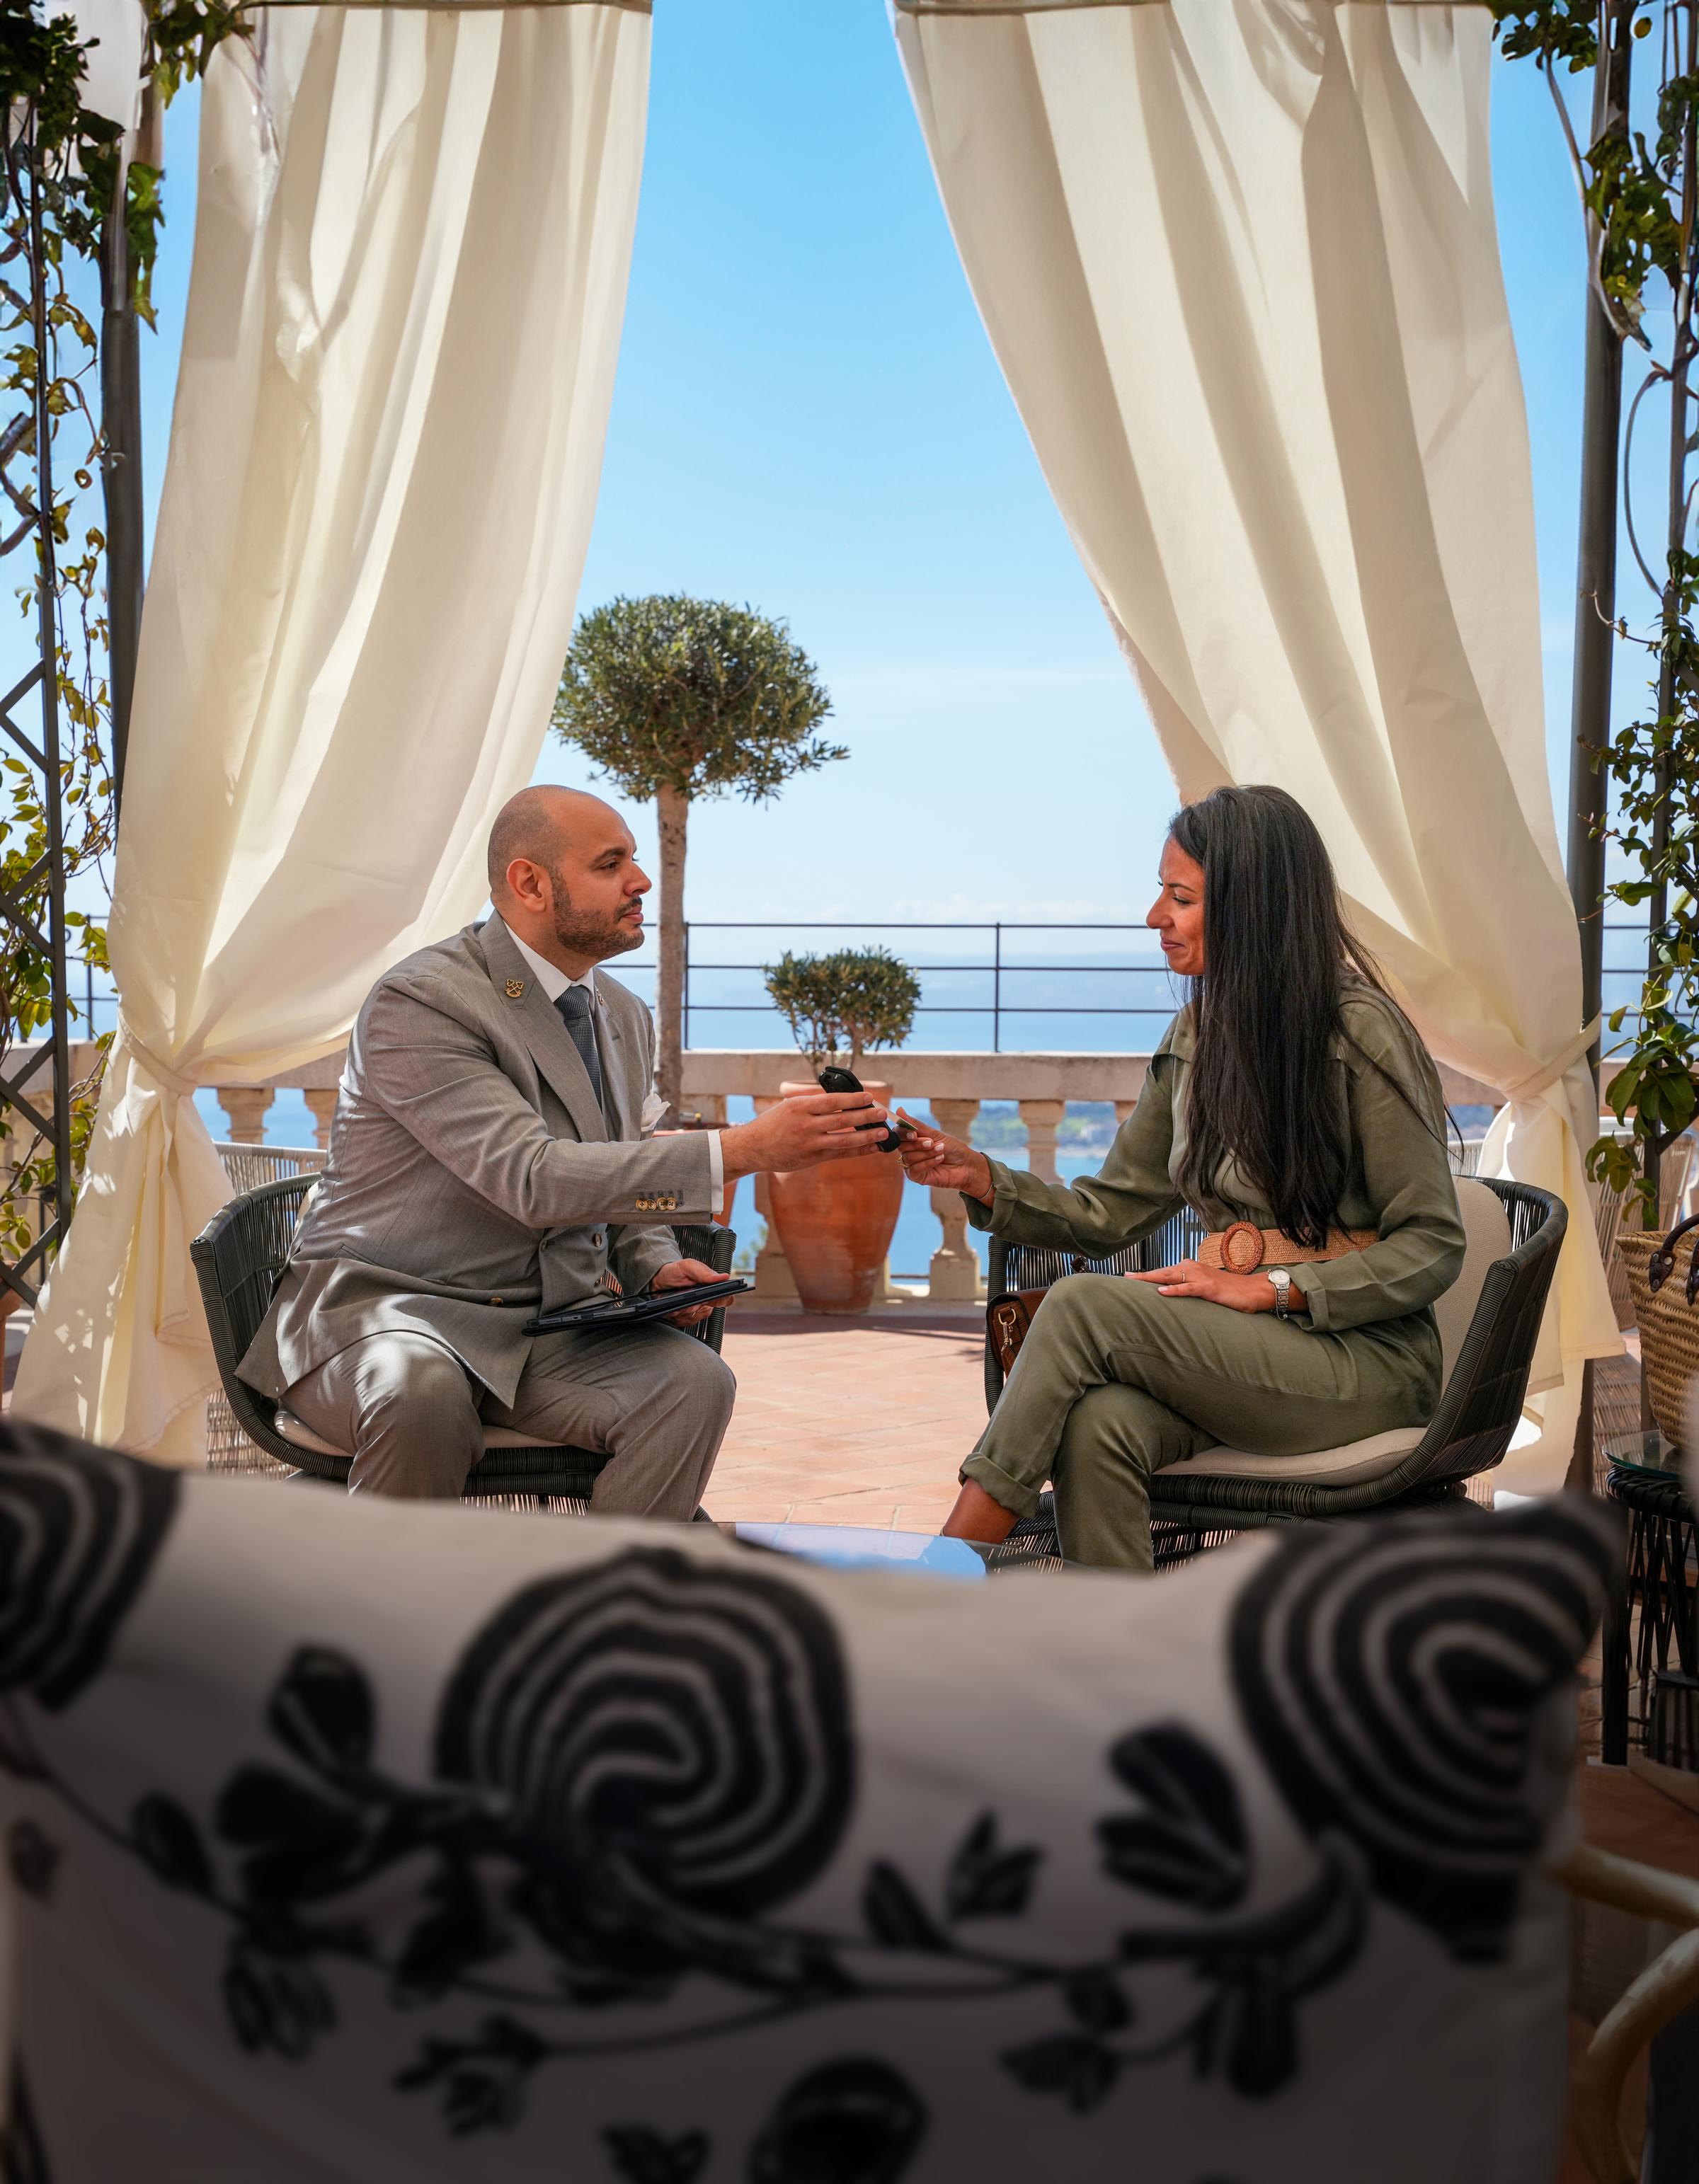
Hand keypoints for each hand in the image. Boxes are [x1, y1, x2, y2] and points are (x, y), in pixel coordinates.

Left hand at [650, 1257, 730, 1326]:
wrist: (656, 1280)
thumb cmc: (674, 1271)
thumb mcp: (687, 1266)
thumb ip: (704, 1271)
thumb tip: (723, 1277)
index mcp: (710, 1288)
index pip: (725, 1298)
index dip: (722, 1300)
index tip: (711, 1298)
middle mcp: (705, 1301)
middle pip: (706, 1311)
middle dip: (693, 1304)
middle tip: (684, 1296)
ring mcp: (695, 1311)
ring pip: (694, 1318)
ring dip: (683, 1310)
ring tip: (676, 1300)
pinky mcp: (684, 1318)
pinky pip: (684, 1323)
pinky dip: (677, 1315)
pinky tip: (672, 1307)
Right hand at [721, 1093, 892, 1179]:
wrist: (753, 1147)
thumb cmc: (772, 1124)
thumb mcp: (788, 1106)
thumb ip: (812, 1103)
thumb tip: (840, 1098)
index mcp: (800, 1107)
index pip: (832, 1101)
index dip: (853, 1099)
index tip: (870, 1097)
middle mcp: (805, 1125)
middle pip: (842, 1120)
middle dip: (865, 1117)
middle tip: (883, 1113)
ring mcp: (809, 1144)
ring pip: (844, 1140)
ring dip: (866, 1136)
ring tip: (882, 1132)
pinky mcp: (811, 1158)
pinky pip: (839, 1154)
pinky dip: (857, 1151)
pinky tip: (871, 1148)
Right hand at [894, 1109, 993, 1202]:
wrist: (967, 1165)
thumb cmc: (953, 1148)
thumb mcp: (935, 1134)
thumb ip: (916, 1125)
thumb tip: (899, 1110)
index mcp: (913, 1139)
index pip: (898, 1133)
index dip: (903, 1133)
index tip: (914, 1134)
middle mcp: (910, 1151)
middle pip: (901, 1146)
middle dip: (918, 1144)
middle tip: (932, 1142)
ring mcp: (912, 1164)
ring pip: (908, 1158)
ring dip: (926, 1153)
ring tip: (941, 1151)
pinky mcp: (917, 1176)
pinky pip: (914, 1169)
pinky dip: (927, 1163)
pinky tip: (939, 1160)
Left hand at [1126, 1261, 1297, 1314]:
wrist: (1253, 1290)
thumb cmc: (1229, 1290)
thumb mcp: (1205, 1287)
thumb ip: (1189, 1288)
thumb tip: (1173, 1293)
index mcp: (1191, 1268)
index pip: (1164, 1271)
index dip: (1147, 1274)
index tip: (1129, 1276)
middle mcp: (1193, 1269)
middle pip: (1162, 1272)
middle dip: (1143, 1275)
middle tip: (1124, 1277)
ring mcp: (1201, 1277)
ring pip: (1171, 1277)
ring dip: (1152, 1278)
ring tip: (1134, 1280)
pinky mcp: (1209, 1288)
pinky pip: (1188, 1288)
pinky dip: (1174, 1290)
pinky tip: (1161, 1292)